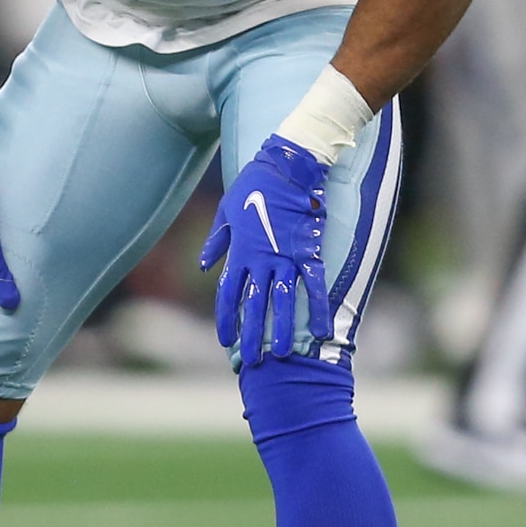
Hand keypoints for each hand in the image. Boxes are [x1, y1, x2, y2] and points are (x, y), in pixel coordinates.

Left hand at [200, 135, 330, 365]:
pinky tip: (323, 331)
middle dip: (252, 334)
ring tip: (283, 354)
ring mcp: (286, 257)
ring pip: (283, 301)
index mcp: (240, 251)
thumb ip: (216, 241)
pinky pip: (316, 285)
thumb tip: (202, 265)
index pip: (228, 293)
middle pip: (254, 304)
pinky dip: (319, 308)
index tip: (226, 341)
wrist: (288, 165)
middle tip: (252, 361)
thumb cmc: (255, 185)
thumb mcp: (226, 211)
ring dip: (283, 329)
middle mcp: (262, 259)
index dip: (226, 319)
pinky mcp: (310, 252)